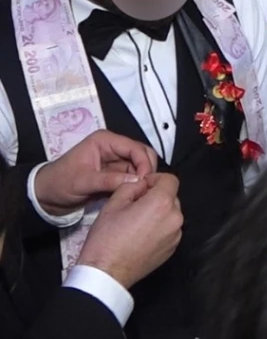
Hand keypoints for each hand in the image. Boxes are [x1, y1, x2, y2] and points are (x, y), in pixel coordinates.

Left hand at [33, 131, 158, 215]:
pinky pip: (134, 177)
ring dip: (143, 178)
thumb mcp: (83, 182)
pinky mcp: (116, 174)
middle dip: (147, 170)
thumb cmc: (60, 183)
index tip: (145, 181)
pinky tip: (137, 194)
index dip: (144, 163)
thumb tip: (137, 181)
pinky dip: (137, 185)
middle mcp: (114, 148)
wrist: (46, 197)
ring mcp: (116, 161)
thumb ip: (110, 180)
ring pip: (141, 166)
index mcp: (105, 141)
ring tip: (142, 193)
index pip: (135, 148)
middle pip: (142, 154)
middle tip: (146, 188)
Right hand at [78, 174, 182, 289]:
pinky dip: (160, 227)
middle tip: (135, 205)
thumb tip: (142, 184)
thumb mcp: (113, 204)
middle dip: (156, 196)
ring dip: (158, 212)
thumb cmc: (107, 239)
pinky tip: (141, 234)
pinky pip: (170, 229)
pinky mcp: (173, 248)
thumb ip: (131, 186)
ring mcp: (176, 235)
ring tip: (136, 221)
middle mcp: (175, 218)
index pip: (170, 179)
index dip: (155, 179)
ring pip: (171, 214)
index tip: (142, 186)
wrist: (106, 272)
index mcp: (162, 203)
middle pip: (171, 197)